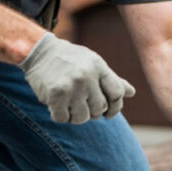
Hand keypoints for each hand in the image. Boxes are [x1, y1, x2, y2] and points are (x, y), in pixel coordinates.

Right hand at [19, 33, 134, 123]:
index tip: (109, 112)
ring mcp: (71, 86)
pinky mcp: (55, 95)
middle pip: (100, 109)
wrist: (39, 51)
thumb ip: (111, 79)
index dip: (116, 107)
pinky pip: (63, 119)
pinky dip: (60, 116)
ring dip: (76, 116)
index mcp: (98, 66)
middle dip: (93, 111)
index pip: (117, 93)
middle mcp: (86, 75)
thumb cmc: (71, 59)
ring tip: (70, 104)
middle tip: (82, 104)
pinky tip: (57, 105)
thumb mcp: (93, 63)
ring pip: (82, 118)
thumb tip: (131, 93)